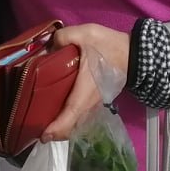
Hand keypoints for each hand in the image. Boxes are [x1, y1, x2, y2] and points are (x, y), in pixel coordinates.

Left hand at [40, 24, 131, 142]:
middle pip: (72, 126)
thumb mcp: (85, 34)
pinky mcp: (97, 101)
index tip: (44, 136)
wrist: (134, 54)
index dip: (57, 127)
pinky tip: (57, 112)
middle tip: (35, 129)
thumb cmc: (109, 47)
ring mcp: (95, 104)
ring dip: (62, 128)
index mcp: (86, 89)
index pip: (71, 114)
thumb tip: (47, 47)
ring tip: (42, 122)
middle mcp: (90, 102)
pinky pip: (80, 117)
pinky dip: (69, 121)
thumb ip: (63, 37)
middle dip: (55, 132)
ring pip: (77, 124)